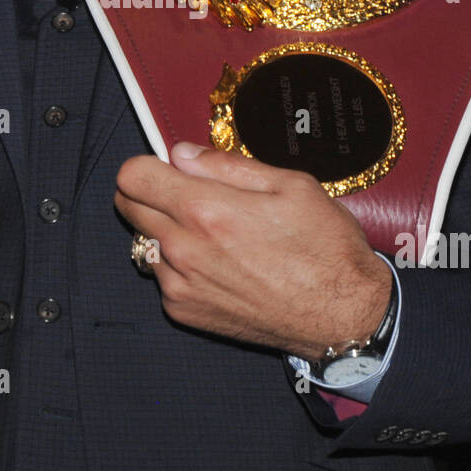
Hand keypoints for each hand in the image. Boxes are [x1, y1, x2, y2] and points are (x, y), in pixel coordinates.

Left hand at [114, 142, 390, 360]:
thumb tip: (181, 154)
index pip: (132, 176)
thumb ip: (227, 166)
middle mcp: (183, 249)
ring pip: (143, 242)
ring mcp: (179, 285)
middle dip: (150, 193)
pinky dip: (179, 266)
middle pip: (127, 206)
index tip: (170, 169)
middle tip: (189, 195)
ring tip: (213, 235)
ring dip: (164, 232)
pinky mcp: (185, 312)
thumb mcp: (290, 186)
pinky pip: (162, 277)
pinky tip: (219, 265)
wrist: (343, 316)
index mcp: (206, 210)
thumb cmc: (324, 247)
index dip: (149, 165)